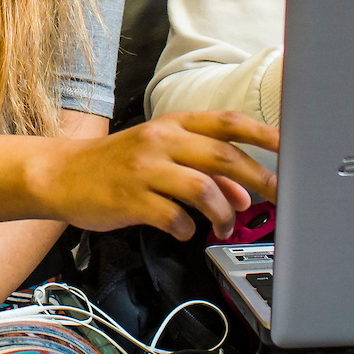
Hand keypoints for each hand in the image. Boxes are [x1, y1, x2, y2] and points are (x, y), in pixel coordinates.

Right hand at [28, 111, 279, 239]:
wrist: (62, 175)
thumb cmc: (116, 165)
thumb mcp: (162, 157)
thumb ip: (205, 171)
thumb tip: (245, 192)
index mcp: (173, 124)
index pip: (227, 122)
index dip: (263, 132)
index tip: (291, 145)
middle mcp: (162, 141)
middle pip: (224, 156)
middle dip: (260, 178)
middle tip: (279, 197)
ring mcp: (146, 169)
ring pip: (203, 189)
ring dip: (224, 213)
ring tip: (225, 227)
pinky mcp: (131, 198)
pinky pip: (174, 217)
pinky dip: (189, 228)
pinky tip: (187, 231)